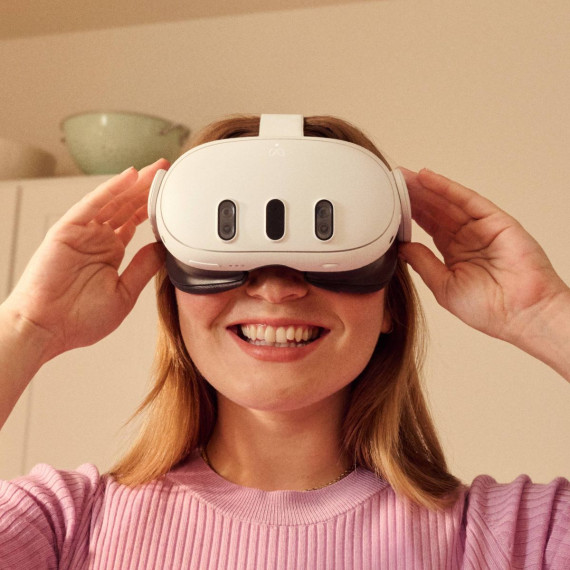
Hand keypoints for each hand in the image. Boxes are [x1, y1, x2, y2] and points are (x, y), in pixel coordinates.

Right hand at [3, 160, 168, 362]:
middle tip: (166, 171)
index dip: (153, 207)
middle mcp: (97, 239)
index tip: (171, 196)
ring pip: (113, 201)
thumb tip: (163, 248)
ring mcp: (82, 233)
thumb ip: (143, 268)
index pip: (135, 222)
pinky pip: (92, 205)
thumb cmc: (79, 320)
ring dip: (134, 184)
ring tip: (155, 169)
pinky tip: (129, 176)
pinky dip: (111, 189)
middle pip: (126, 206)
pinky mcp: (67, 231)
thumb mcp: (125, 294)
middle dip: (147, 188)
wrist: (46, 330)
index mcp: (110, 253)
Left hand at [399, 168, 569, 348]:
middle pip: (435, 210)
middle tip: (391, 182)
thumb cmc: (489, 309)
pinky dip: (446, 188)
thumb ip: (423, 263)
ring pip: (448, 202)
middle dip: (413, 196)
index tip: (389, 203)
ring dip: (425, 188)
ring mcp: (481, 227)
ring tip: (402, 176)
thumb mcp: (443, 286)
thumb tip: (401, 247)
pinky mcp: (496, 221)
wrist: (521, 314)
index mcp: (454, 253)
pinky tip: (426, 179)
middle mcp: (467, 237)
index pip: (427, 227)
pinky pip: (467, 200)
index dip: (408, 214)